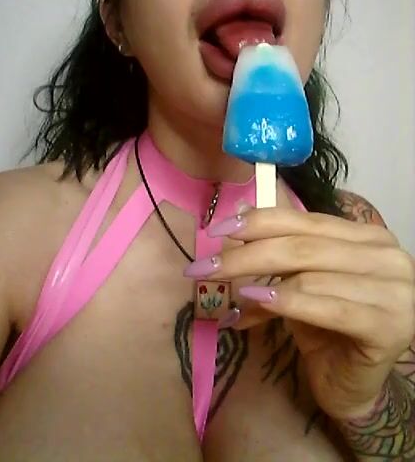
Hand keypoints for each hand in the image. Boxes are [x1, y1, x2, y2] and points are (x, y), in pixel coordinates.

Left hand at [184, 208, 414, 420]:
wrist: (352, 385)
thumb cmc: (325, 328)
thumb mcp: (297, 281)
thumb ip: (277, 250)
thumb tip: (236, 215)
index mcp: (368, 237)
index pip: (306, 220)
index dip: (259, 222)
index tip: (218, 230)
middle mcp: (387, 257)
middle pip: (303, 246)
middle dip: (247, 255)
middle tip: (206, 267)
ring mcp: (395, 291)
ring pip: (310, 274)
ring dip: (258, 280)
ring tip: (228, 292)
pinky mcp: (388, 327)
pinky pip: (328, 306)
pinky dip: (287, 302)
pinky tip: (256, 301)